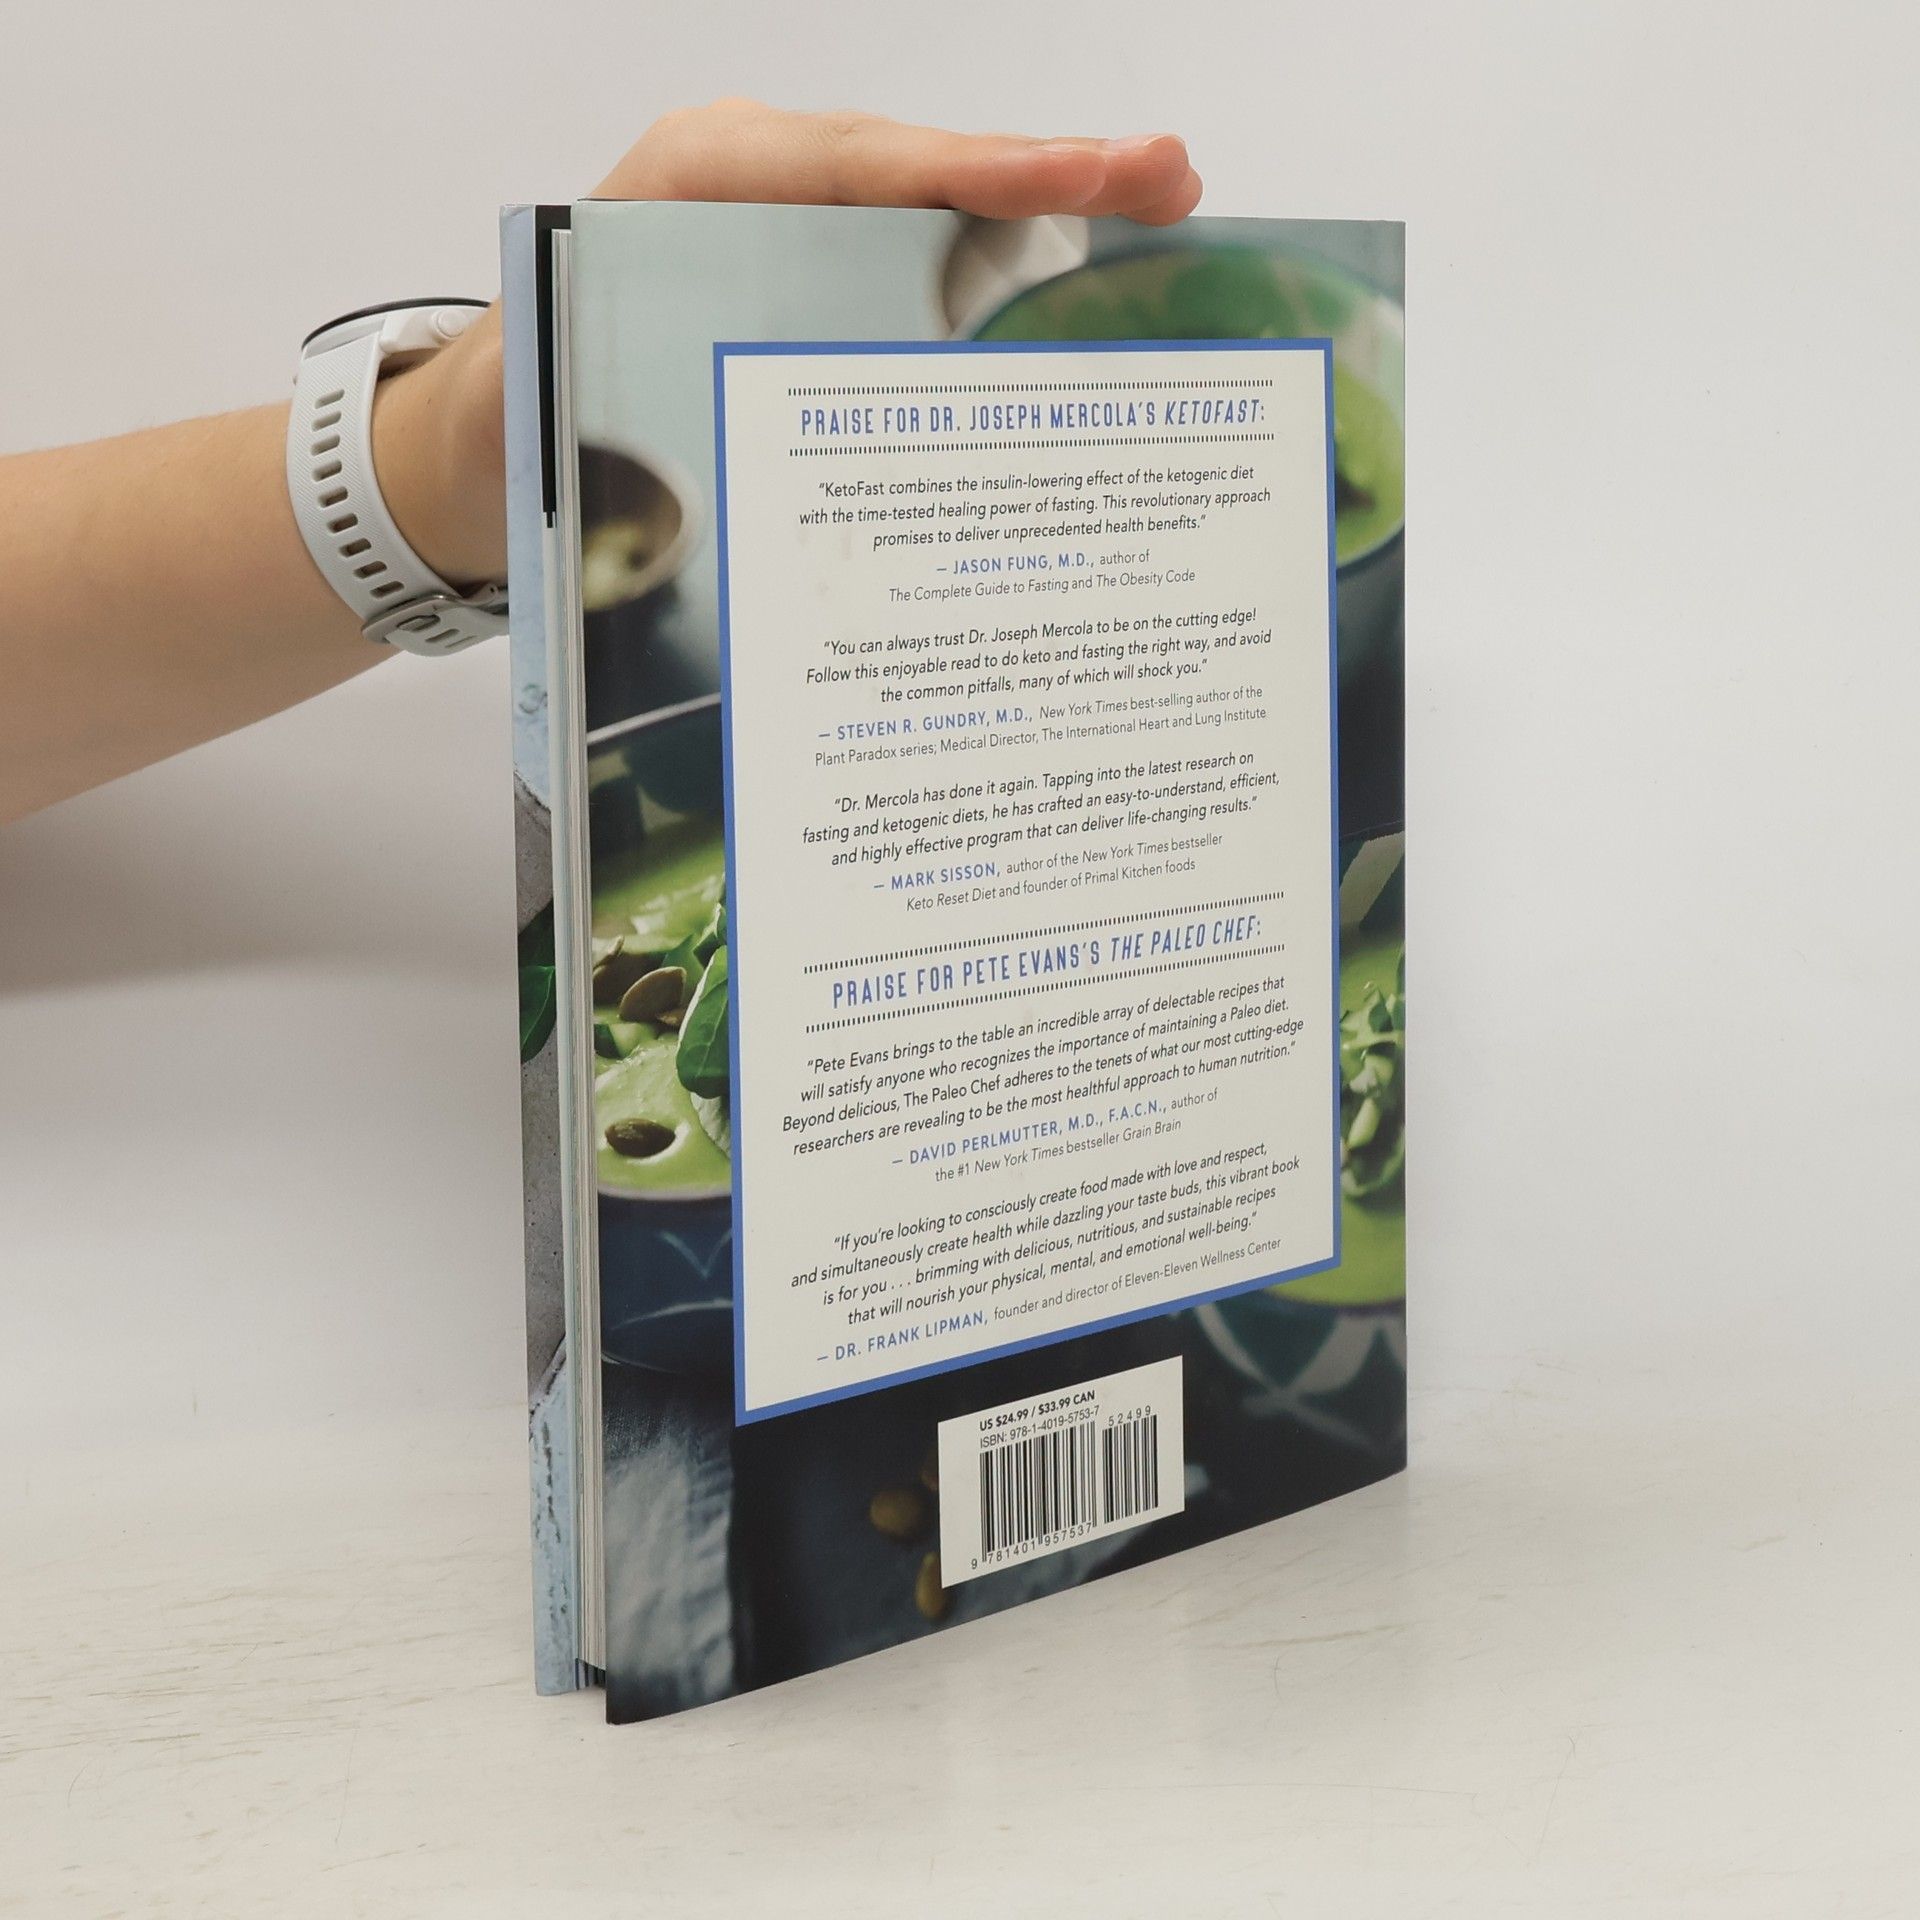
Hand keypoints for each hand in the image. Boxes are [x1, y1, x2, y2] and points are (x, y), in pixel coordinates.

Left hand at [379, 102, 1200, 586]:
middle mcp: (751, 193)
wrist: (471, 446)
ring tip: (1157, 214)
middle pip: (916, 171)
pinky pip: (912, 269)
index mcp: (690, 189)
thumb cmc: (513, 418)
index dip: (976, 172)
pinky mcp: (808, 292)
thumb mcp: (547, 403)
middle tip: (1171, 180)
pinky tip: (1077, 291)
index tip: (1088, 176)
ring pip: (928, 215)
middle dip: (1044, 176)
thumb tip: (710, 473)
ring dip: (1040, 220)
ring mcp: (788, 239)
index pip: (853, 166)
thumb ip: (622, 405)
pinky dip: (995, 275)